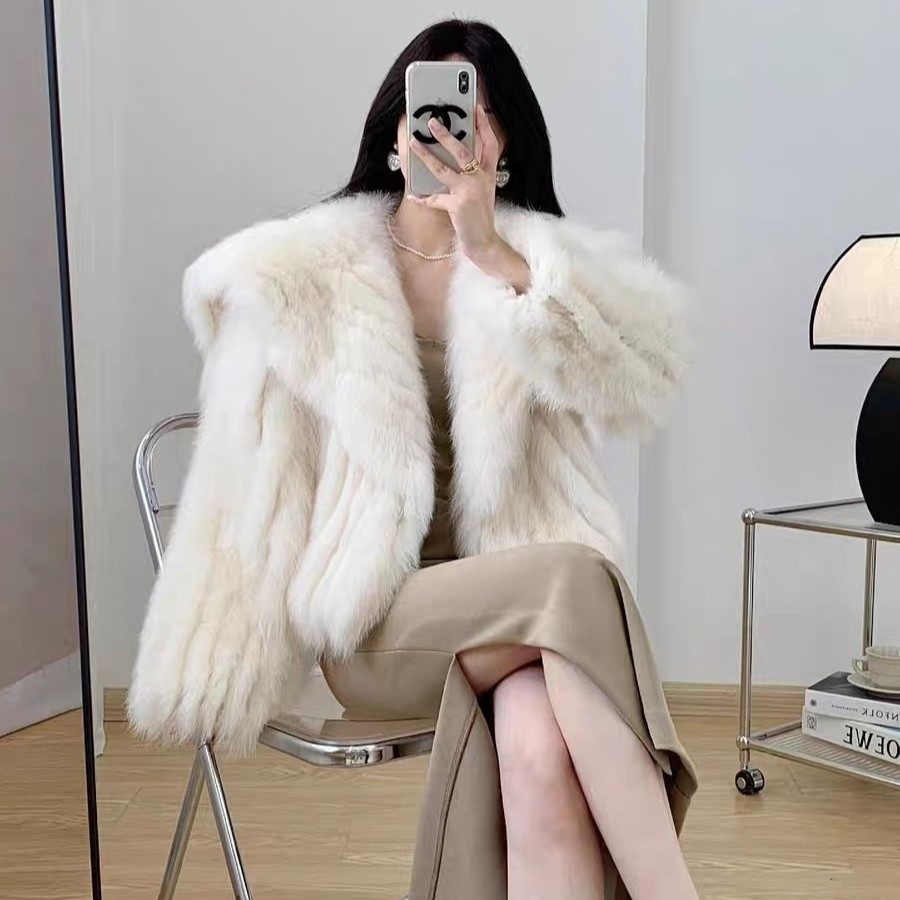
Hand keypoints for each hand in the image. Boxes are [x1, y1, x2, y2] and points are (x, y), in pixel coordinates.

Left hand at [408, 105, 530, 292]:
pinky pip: (434, 199)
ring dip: (425, 155)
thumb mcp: (482, 193)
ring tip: (413, 143)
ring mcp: (469, 191)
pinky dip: (422, 198)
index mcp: (488, 174)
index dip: (485, 125)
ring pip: (443, 169)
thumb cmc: (480, 218)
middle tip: (431, 121)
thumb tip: (448, 160)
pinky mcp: (457, 205)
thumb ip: (472, 175)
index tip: (478, 108)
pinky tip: (412, 196)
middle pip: (462, 150)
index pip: (490, 143)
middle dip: (445, 134)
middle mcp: (481, 179)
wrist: (485, 243)